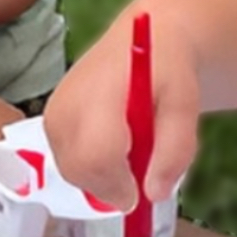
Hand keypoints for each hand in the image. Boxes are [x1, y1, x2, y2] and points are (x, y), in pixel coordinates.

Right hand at [41, 7, 200, 212]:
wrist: (141, 41)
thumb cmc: (166, 71)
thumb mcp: (186, 104)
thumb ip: (175, 150)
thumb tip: (154, 194)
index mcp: (106, 88)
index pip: (97, 151)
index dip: (117, 184)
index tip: (139, 195)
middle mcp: (70, 98)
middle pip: (77, 166)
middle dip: (109, 188)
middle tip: (137, 181)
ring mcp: (55, 108)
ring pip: (69, 169)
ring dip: (100, 179)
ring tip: (128, 155)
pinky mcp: (49, 118)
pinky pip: (64, 161)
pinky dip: (89, 169)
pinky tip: (111, 149)